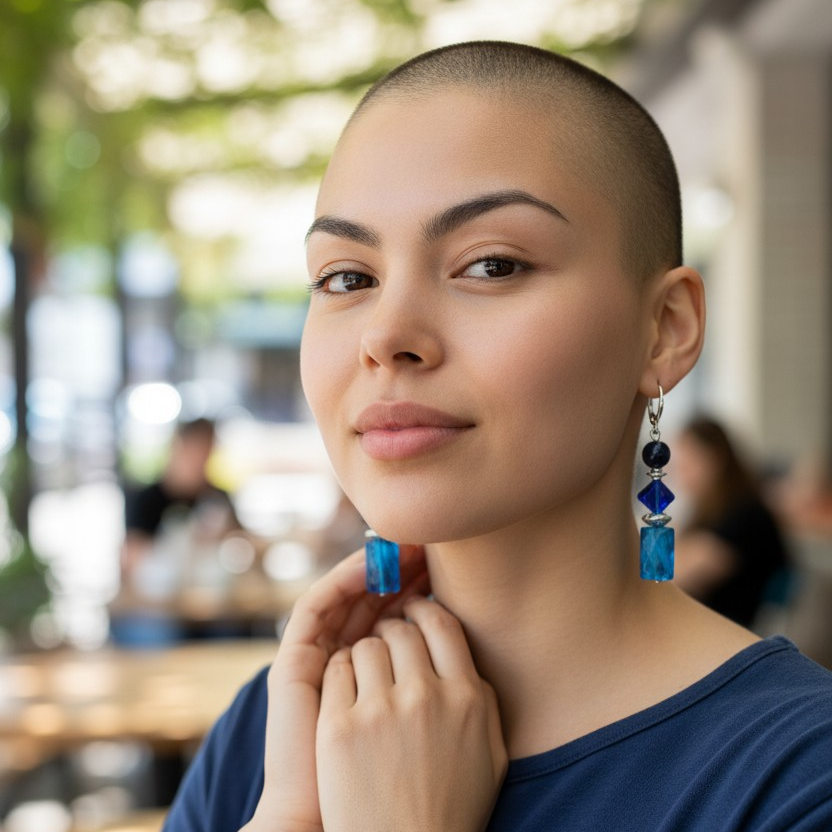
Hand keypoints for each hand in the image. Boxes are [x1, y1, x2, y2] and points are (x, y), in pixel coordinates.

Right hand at [242, 545, 429, 831]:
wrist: (347, 824)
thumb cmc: (396, 785)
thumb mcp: (433, 723)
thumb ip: (445, 688)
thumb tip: (471, 652)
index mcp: (378, 673)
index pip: (398, 614)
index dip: (422, 587)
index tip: (449, 566)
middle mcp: (347, 658)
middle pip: (374, 597)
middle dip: (403, 569)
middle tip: (430, 546)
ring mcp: (319, 656)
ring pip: (347, 592)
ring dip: (376, 563)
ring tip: (406, 544)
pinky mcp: (295, 660)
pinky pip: (317, 605)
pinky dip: (343, 579)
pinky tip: (370, 562)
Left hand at [316, 596, 507, 831]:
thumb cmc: (451, 807)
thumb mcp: (489, 753)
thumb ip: (480, 697)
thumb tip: (462, 654)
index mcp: (466, 698)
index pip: (442, 624)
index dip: (423, 609)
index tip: (413, 612)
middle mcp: (425, 697)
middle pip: (401, 629)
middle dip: (391, 631)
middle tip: (385, 643)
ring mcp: (379, 711)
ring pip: (366, 646)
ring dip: (364, 654)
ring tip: (366, 678)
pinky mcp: (339, 729)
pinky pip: (337, 670)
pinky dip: (339, 677)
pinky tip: (346, 698)